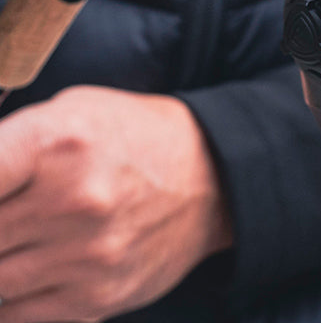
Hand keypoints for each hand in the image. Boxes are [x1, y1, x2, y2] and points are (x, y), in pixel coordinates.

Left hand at [0, 85, 232, 322]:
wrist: (208, 178)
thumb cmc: (127, 136)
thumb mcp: (69, 109)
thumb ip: (8, 143)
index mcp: (61, 140)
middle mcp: (73, 199)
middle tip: (8, 214)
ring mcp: (85, 255)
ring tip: (18, 236)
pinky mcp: (94, 299)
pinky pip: (16, 315)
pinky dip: (8, 297)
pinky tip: (25, 265)